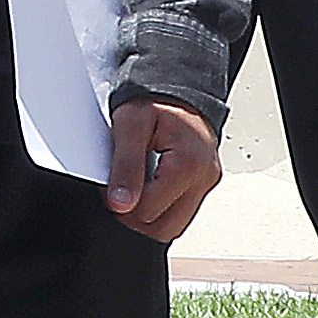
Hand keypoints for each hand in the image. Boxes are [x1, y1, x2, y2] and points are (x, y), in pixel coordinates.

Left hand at [110, 96, 223, 242]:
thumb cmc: (153, 101)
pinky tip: (148, 187)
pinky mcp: (204, 185)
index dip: (121, 203)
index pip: (149, 210)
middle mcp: (205, 177)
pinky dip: (161, 208)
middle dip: (135, 216)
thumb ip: (125, 165)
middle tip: (119, 192)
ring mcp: (207, 184)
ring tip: (134, 188)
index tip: (109, 185)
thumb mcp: (129, 124)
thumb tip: (121, 204)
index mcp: (189, 163)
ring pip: (174, 226)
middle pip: (165, 228)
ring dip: (149, 215)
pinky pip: (180, 213)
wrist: (175, 89)